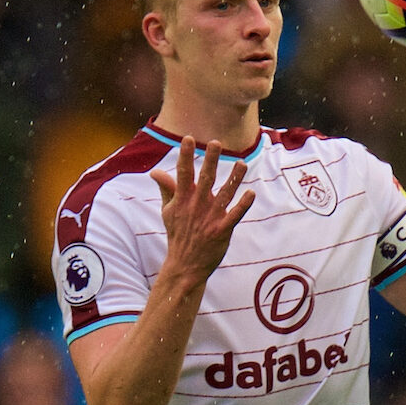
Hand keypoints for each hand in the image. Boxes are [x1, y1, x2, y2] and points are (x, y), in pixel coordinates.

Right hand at [150, 137, 254, 283]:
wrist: (184, 265)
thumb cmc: (177, 234)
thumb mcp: (168, 211)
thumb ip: (166, 189)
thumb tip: (155, 171)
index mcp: (183, 200)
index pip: (183, 174)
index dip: (185, 156)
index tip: (188, 139)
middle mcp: (197, 206)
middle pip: (205, 179)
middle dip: (211, 160)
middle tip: (216, 142)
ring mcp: (210, 218)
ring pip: (225, 194)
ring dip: (234, 179)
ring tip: (242, 163)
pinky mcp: (222, 230)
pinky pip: (235, 215)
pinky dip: (243, 205)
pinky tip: (251, 193)